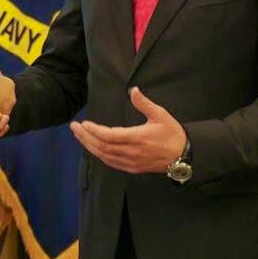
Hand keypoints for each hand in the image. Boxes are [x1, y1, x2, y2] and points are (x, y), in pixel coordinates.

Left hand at [69, 87, 184, 173]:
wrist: (184, 156)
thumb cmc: (172, 133)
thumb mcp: (161, 115)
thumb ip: (144, 103)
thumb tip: (133, 90)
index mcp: (137, 138)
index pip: (109, 136)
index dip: (94, 130)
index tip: (83, 123)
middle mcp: (131, 152)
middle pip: (102, 147)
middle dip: (85, 137)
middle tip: (74, 127)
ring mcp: (130, 162)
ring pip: (104, 156)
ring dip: (89, 146)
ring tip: (79, 136)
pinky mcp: (132, 168)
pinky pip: (111, 162)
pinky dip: (99, 155)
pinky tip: (93, 148)